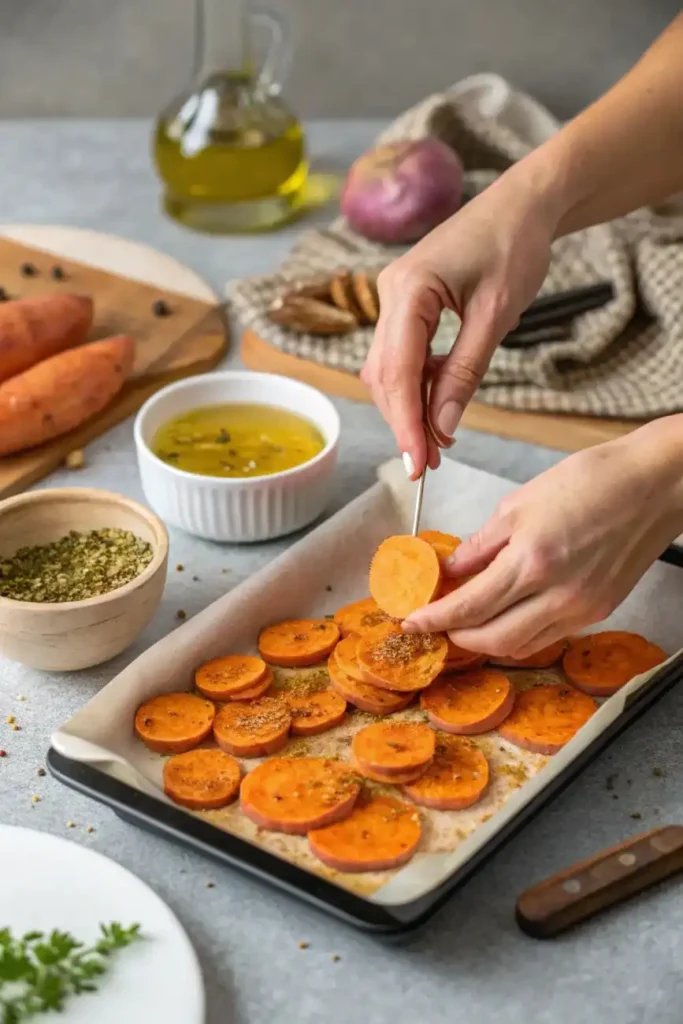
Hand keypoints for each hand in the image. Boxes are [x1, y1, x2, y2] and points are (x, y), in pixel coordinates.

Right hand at [361, 165, 559, 477]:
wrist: (523, 204)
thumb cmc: (515, 246)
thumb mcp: (497, 315)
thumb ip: (465, 373)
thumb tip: (443, 427)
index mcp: (408, 289)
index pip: (396, 371)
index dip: (405, 423)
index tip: (418, 463)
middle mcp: (389, 293)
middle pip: (384, 375)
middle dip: (405, 422)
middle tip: (430, 464)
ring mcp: (393, 298)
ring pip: (388, 369)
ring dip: (409, 408)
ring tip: (437, 444)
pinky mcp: (406, 304)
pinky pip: (401, 355)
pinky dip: (417, 385)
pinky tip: (437, 407)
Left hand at [402, 421, 682, 656]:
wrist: (654, 484)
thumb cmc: (591, 481)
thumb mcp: (520, 503)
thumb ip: (481, 544)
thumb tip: (451, 570)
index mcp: (532, 561)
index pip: (469, 607)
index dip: (434, 618)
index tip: (411, 620)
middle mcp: (558, 594)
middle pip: (492, 640)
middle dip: (456, 638)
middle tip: (435, 624)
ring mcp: (582, 608)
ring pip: (521, 646)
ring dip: (487, 641)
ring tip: (466, 624)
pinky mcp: (599, 611)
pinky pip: (549, 635)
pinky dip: (519, 633)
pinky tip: (506, 616)